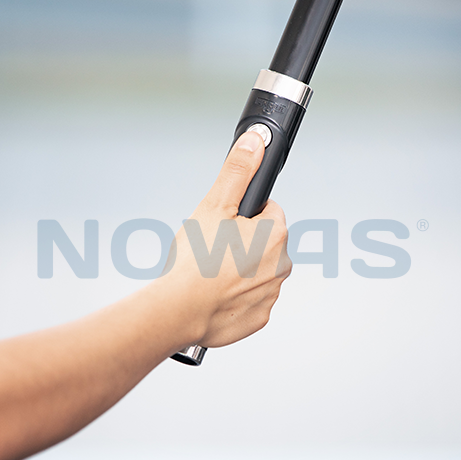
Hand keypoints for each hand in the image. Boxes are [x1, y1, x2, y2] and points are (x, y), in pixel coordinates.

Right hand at [162, 132, 291, 347]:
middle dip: (242, 243)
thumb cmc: (195, 260)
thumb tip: (255, 141)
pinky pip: (248, 300)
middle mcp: (281, 265)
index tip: (225, 224)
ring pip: (255, 272)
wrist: (179, 311)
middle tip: (213, 248)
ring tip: (209, 272)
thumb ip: (238, 170)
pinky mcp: (258, 318)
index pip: (269, 212)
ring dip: (237, 270)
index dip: (244, 215)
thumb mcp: (215, 204)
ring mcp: (270, 294)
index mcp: (276, 234)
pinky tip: (213, 294)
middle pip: (263, 243)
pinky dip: (233, 298)